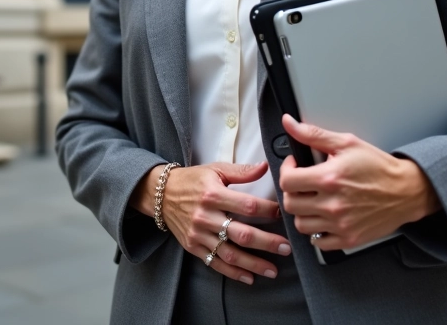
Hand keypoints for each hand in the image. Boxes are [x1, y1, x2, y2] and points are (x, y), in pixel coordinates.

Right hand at [133, 162, 290, 284]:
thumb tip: (267, 167)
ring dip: (254, 264)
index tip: (283, 215)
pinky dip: (233, 273)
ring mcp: (198, 234)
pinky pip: (215, 263)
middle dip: (267, 243)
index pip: (247, 205)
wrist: (160, 194)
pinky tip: (250, 278)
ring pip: (230, 254)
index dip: (268, 211)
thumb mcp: (215, 169)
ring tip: (273, 270)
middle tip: (287, 248)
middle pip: (242, 234)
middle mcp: (205, 216)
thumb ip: (241, 171)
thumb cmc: (192, 180)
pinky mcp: (193, 247)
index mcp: (213, 194)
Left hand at [278, 115, 440, 250]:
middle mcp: (333, 204)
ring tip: (311, 200)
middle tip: (301, 183)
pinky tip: (323, 218)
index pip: (287, 181)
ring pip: (300, 225)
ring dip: (302, 211)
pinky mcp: (348, 238)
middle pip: (290, 204)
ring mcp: (340, 224)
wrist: (407, 190)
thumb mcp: (346, 143)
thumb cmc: (379, 167)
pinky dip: (316, 231)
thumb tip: (289, 123)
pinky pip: (318, 241)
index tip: (294, 166)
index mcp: (329, 178)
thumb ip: (313, 134)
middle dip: (292, 191)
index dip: (286, 170)